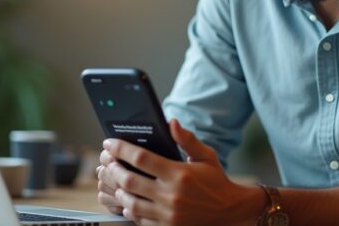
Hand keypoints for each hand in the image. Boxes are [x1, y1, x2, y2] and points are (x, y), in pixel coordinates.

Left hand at [98, 119, 263, 224]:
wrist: (230, 211)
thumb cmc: (216, 181)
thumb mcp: (205, 156)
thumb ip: (187, 139)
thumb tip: (171, 122)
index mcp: (179, 174)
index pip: (141, 158)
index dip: (121, 149)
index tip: (110, 143)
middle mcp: (171, 195)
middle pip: (130, 181)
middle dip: (113, 170)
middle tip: (108, 163)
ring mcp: (168, 215)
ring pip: (130, 203)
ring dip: (119, 191)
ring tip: (117, 182)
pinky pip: (140, 221)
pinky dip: (130, 210)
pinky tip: (129, 202)